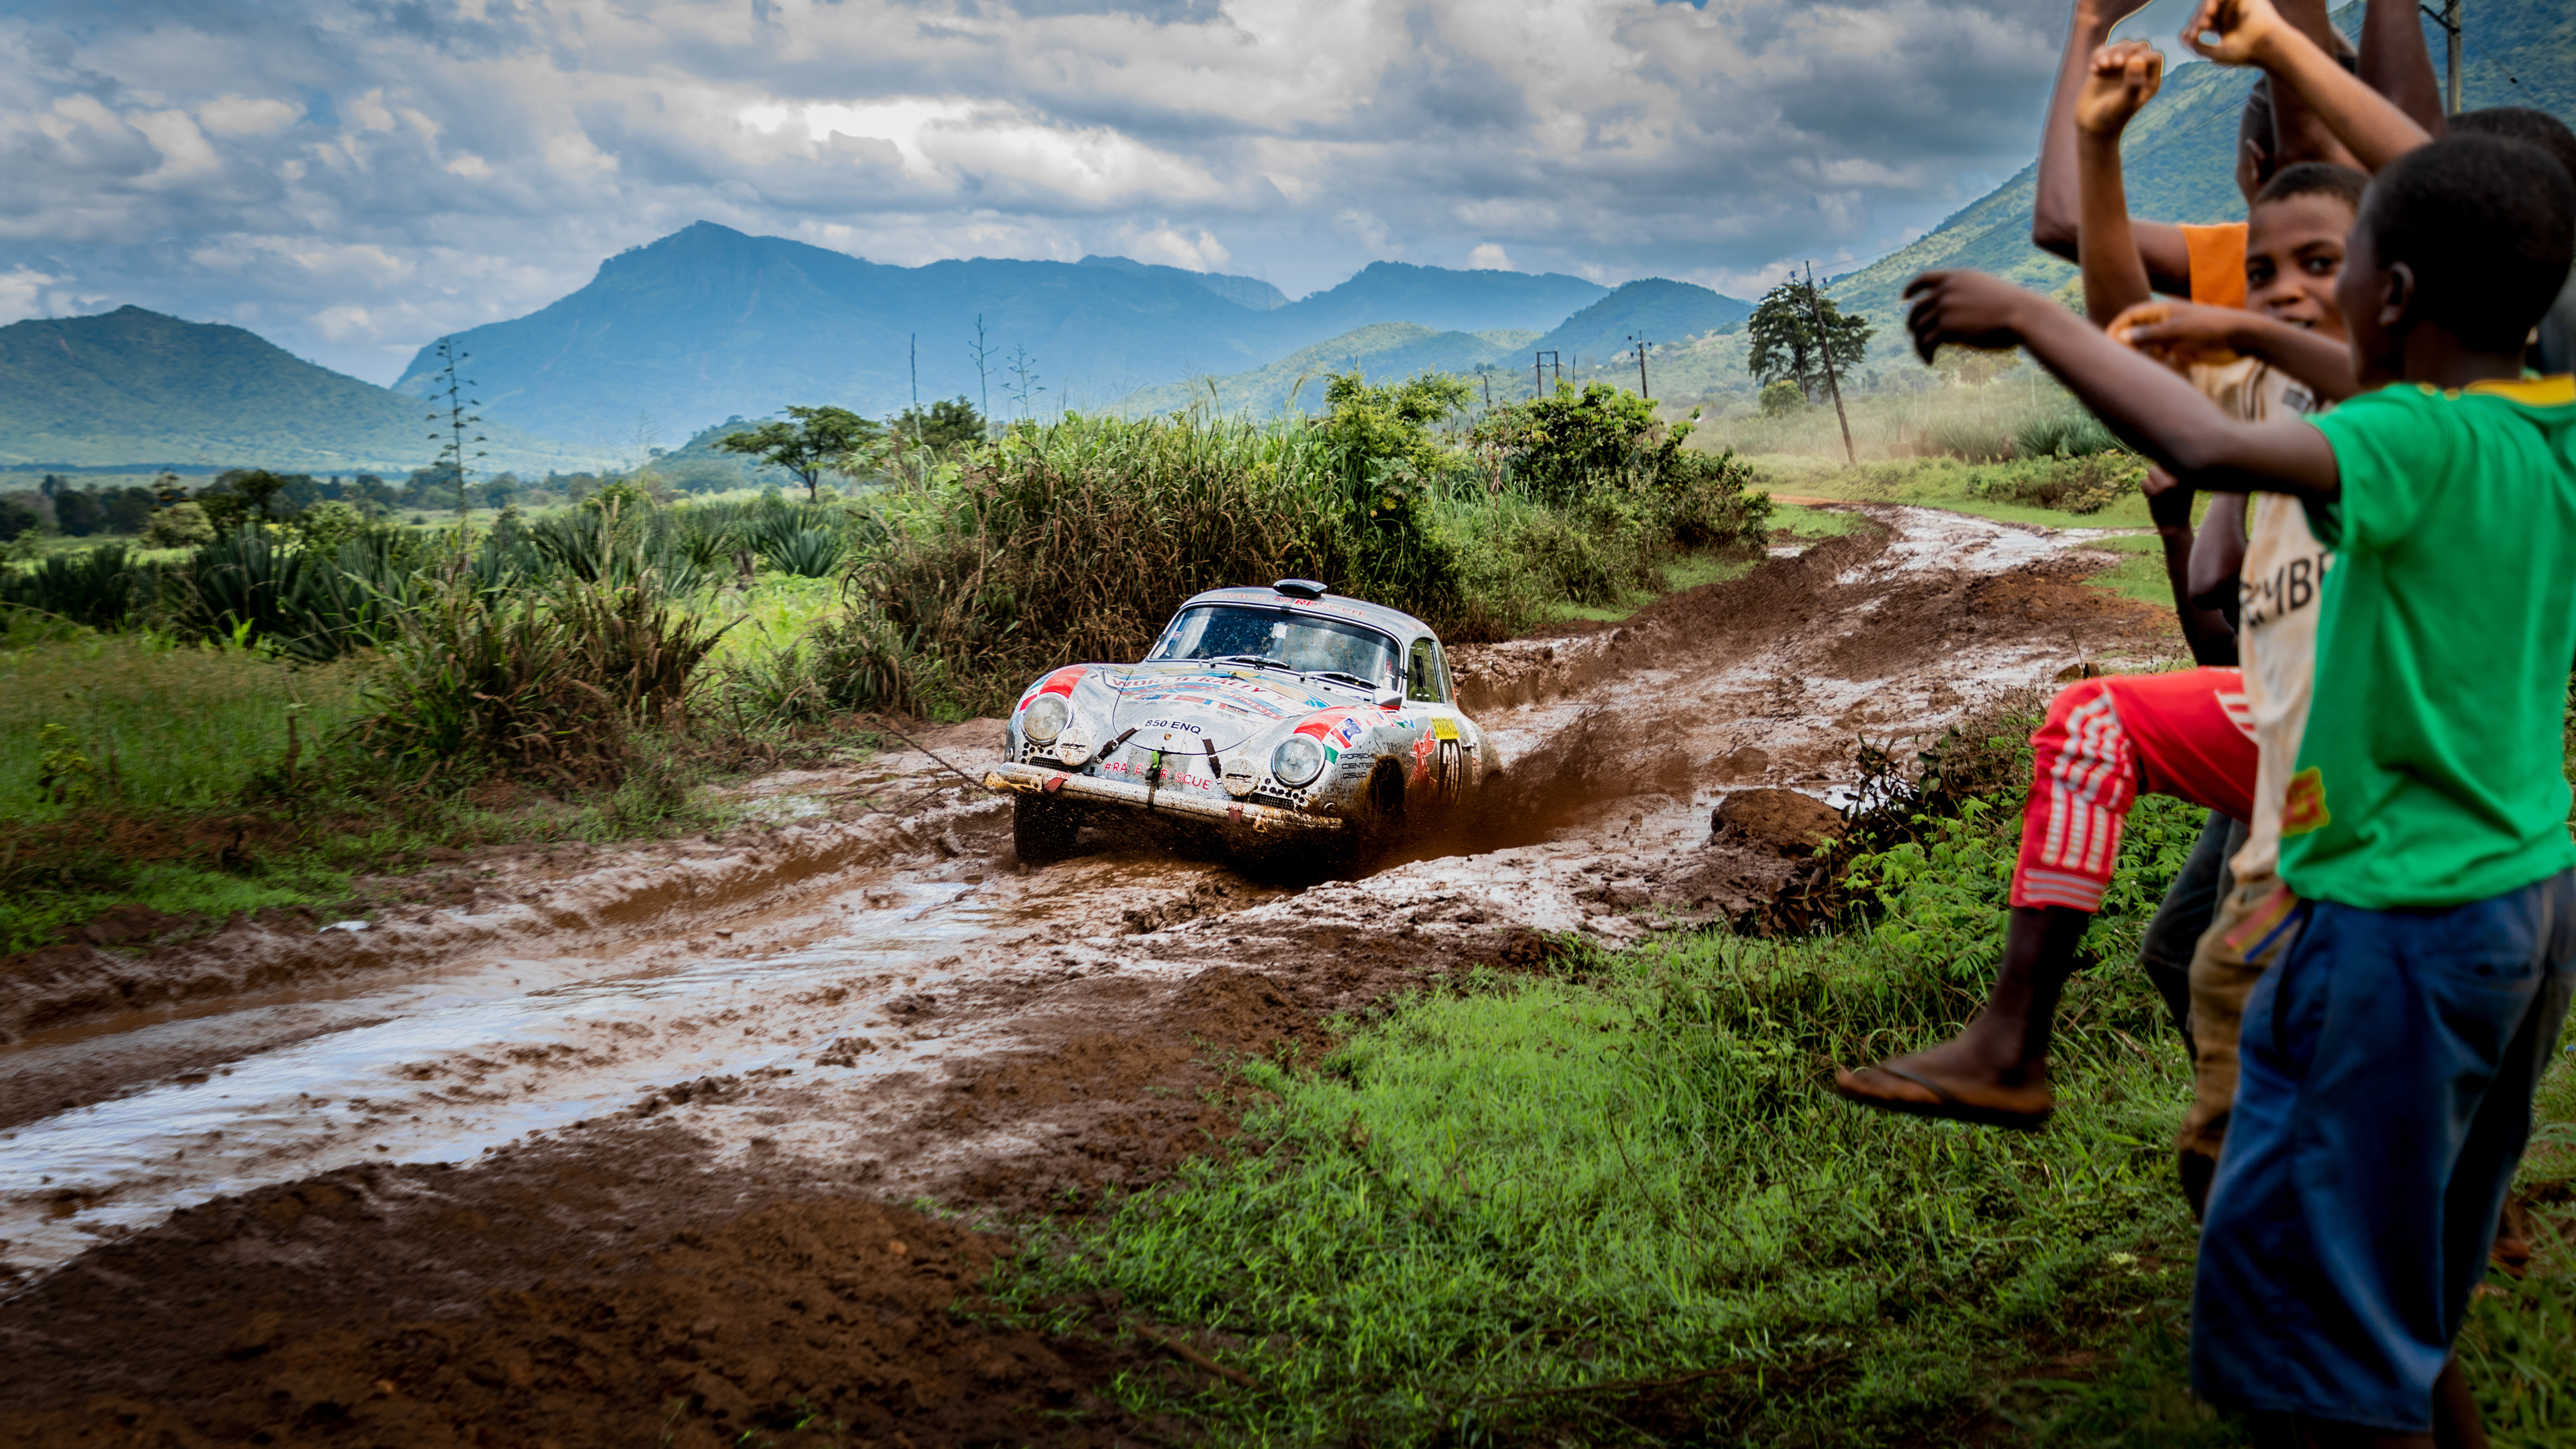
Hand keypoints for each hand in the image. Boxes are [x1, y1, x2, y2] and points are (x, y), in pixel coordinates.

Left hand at [1903, 271, 2033, 364]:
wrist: (2022, 314)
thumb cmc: (2013, 307)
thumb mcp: (1988, 291)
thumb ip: (1967, 294)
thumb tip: (1953, 310)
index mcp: (1958, 277)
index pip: (1926, 278)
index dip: (1912, 287)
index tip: (1904, 297)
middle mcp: (1947, 290)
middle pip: (1917, 307)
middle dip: (1912, 321)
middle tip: (1912, 332)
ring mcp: (1945, 308)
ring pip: (1919, 328)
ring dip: (1919, 342)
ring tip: (1925, 353)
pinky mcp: (1946, 327)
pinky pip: (1926, 342)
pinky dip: (1925, 353)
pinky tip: (1930, 361)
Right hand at [2074, 40, 2164, 136]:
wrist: (2091, 125)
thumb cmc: (2111, 117)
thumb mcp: (2124, 102)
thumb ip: (2133, 83)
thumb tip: (2136, 59)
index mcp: (2149, 81)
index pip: (2154, 58)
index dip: (2142, 57)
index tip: (2126, 67)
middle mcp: (2138, 72)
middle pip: (2140, 47)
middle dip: (2126, 51)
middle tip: (2115, 64)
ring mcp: (2121, 69)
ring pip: (2122, 46)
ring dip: (2110, 52)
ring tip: (2101, 67)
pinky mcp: (2105, 67)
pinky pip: (2104, 51)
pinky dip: (2098, 56)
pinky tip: (2093, 71)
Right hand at [2109, 300, 2242, 368]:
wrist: (2243, 337)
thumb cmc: (2211, 328)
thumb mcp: (2177, 331)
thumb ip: (2148, 335)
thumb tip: (2119, 337)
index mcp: (2162, 310)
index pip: (2130, 315)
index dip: (2116, 327)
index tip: (2107, 344)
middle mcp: (2166, 322)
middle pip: (2137, 331)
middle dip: (2128, 345)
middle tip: (2122, 361)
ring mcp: (2175, 336)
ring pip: (2150, 347)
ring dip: (2145, 357)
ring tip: (2144, 367)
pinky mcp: (2184, 350)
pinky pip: (2164, 358)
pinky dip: (2161, 365)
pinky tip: (2165, 370)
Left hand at [2143, 465, 2193, 528]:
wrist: (2176, 525)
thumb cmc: (2179, 501)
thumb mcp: (2185, 482)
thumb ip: (2177, 467)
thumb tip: (2166, 450)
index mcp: (2190, 472)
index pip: (2170, 459)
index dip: (2166, 472)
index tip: (2172, 486)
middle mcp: (2181, 477)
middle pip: (2158, 464)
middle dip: (2157, 476)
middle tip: (2165, 491)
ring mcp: (2169, 485)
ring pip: (2151, 470)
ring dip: (2151, 481)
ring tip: (2161, 494)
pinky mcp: (2156, 493)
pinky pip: (2143, 482)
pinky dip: (2145, 489)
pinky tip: (2155, 499)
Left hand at [2182, 0, 2286, 66]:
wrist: (2267, 47)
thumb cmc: (2245, 53)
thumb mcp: (2215, 54)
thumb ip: (2197, 46)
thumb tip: (2182, 35)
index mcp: (2225, 27)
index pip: (2202, 23)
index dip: (2193, 27)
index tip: (2193, 36)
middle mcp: (2231, 15)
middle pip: (2205, 11)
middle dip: (2197, 19)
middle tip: (2198, 29)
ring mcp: (2237, 5)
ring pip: (2212, 2)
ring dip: (2203, 11)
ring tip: (2203, 24)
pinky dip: (2212, 3)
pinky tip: (2210, 13)